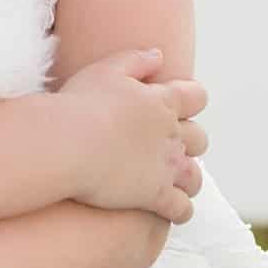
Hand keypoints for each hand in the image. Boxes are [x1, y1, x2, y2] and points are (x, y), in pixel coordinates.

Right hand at [60, 48, 207, 222]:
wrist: (68, 144)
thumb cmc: (80, 104)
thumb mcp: (106, 70)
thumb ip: (136, 60)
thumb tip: (160, 55)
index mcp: (162, 102)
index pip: (195, 97)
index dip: (193, 101)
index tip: (185, 105)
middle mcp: (171, 134)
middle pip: (199, 139)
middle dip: (191, 143)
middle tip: (175, 147)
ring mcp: (166, 167)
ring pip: (194, 177)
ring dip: (188, 180)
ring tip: (178, 184)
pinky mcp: (155, 195)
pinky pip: (180, 208)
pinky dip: (180, 211)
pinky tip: (173, 212)